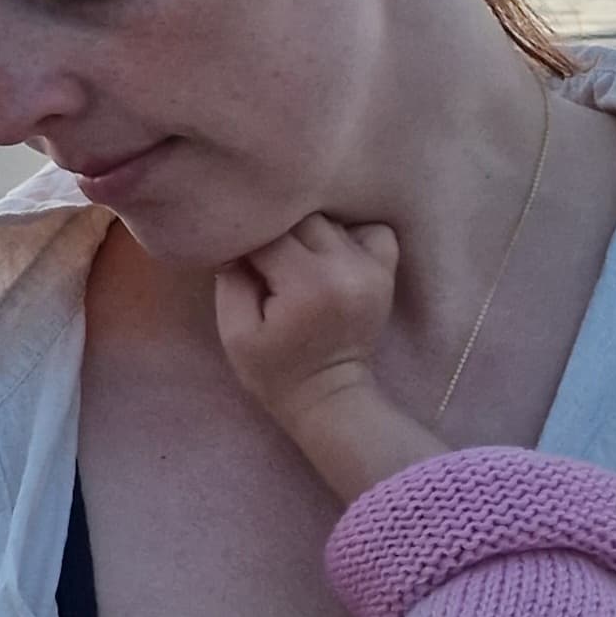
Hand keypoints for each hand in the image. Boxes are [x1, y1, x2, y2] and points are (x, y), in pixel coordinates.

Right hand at [213, 214, 399, 436]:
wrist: (329, 397)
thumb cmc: (274, 371)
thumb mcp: (234, 334)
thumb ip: (230, 280)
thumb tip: (236, 241)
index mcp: (306, 283)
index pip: (269, 234)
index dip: (247, 243)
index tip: (240, 263)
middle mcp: (345, 267)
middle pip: (302, 218)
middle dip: (277, 234)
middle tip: (266, 262)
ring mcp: (371, 267)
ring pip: (330, 221)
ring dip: (307, 233)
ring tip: (295, 260)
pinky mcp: (385, 272)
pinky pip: (371, 229)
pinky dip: (349, 233)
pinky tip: (329, 253)